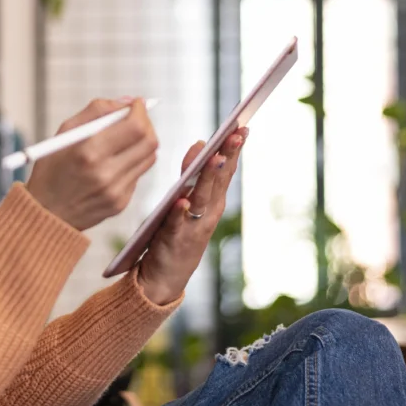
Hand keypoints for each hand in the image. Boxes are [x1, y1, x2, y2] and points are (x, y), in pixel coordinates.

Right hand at [27, 98, 158, 230]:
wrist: (45, 213)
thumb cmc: (51, 169)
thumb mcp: (65, 132)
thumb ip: (97, 111)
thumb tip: (128, 101)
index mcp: (88, 152)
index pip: (135, 126)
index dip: (140, 111)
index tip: (136, 104)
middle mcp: (105, 173)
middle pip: (149, 141)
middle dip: (146, 124)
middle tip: (136, 119)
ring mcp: (115, 191)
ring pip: (149, 157)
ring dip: (142, 143)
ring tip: (123, 140)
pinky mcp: (121, 203)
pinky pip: (138, 174)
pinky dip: (131, 163)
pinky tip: (113, 163)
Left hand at [136, 127, 248, 304]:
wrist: (163, 279)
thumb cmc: (176, 235)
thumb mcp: (188, 202)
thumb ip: (193, 175)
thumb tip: (200, 144)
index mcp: (213, 202)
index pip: (226, 170)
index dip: (233, 148)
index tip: (242, 125)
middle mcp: (208, 213)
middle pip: (220, 180)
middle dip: (228, 156)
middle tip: (236, 133)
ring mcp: (193, 227)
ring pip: (203, 198)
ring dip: (210, 178)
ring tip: (214, 158)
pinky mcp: (174, 241)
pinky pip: (177, 224)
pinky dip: (179, 213)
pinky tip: (181, 201)